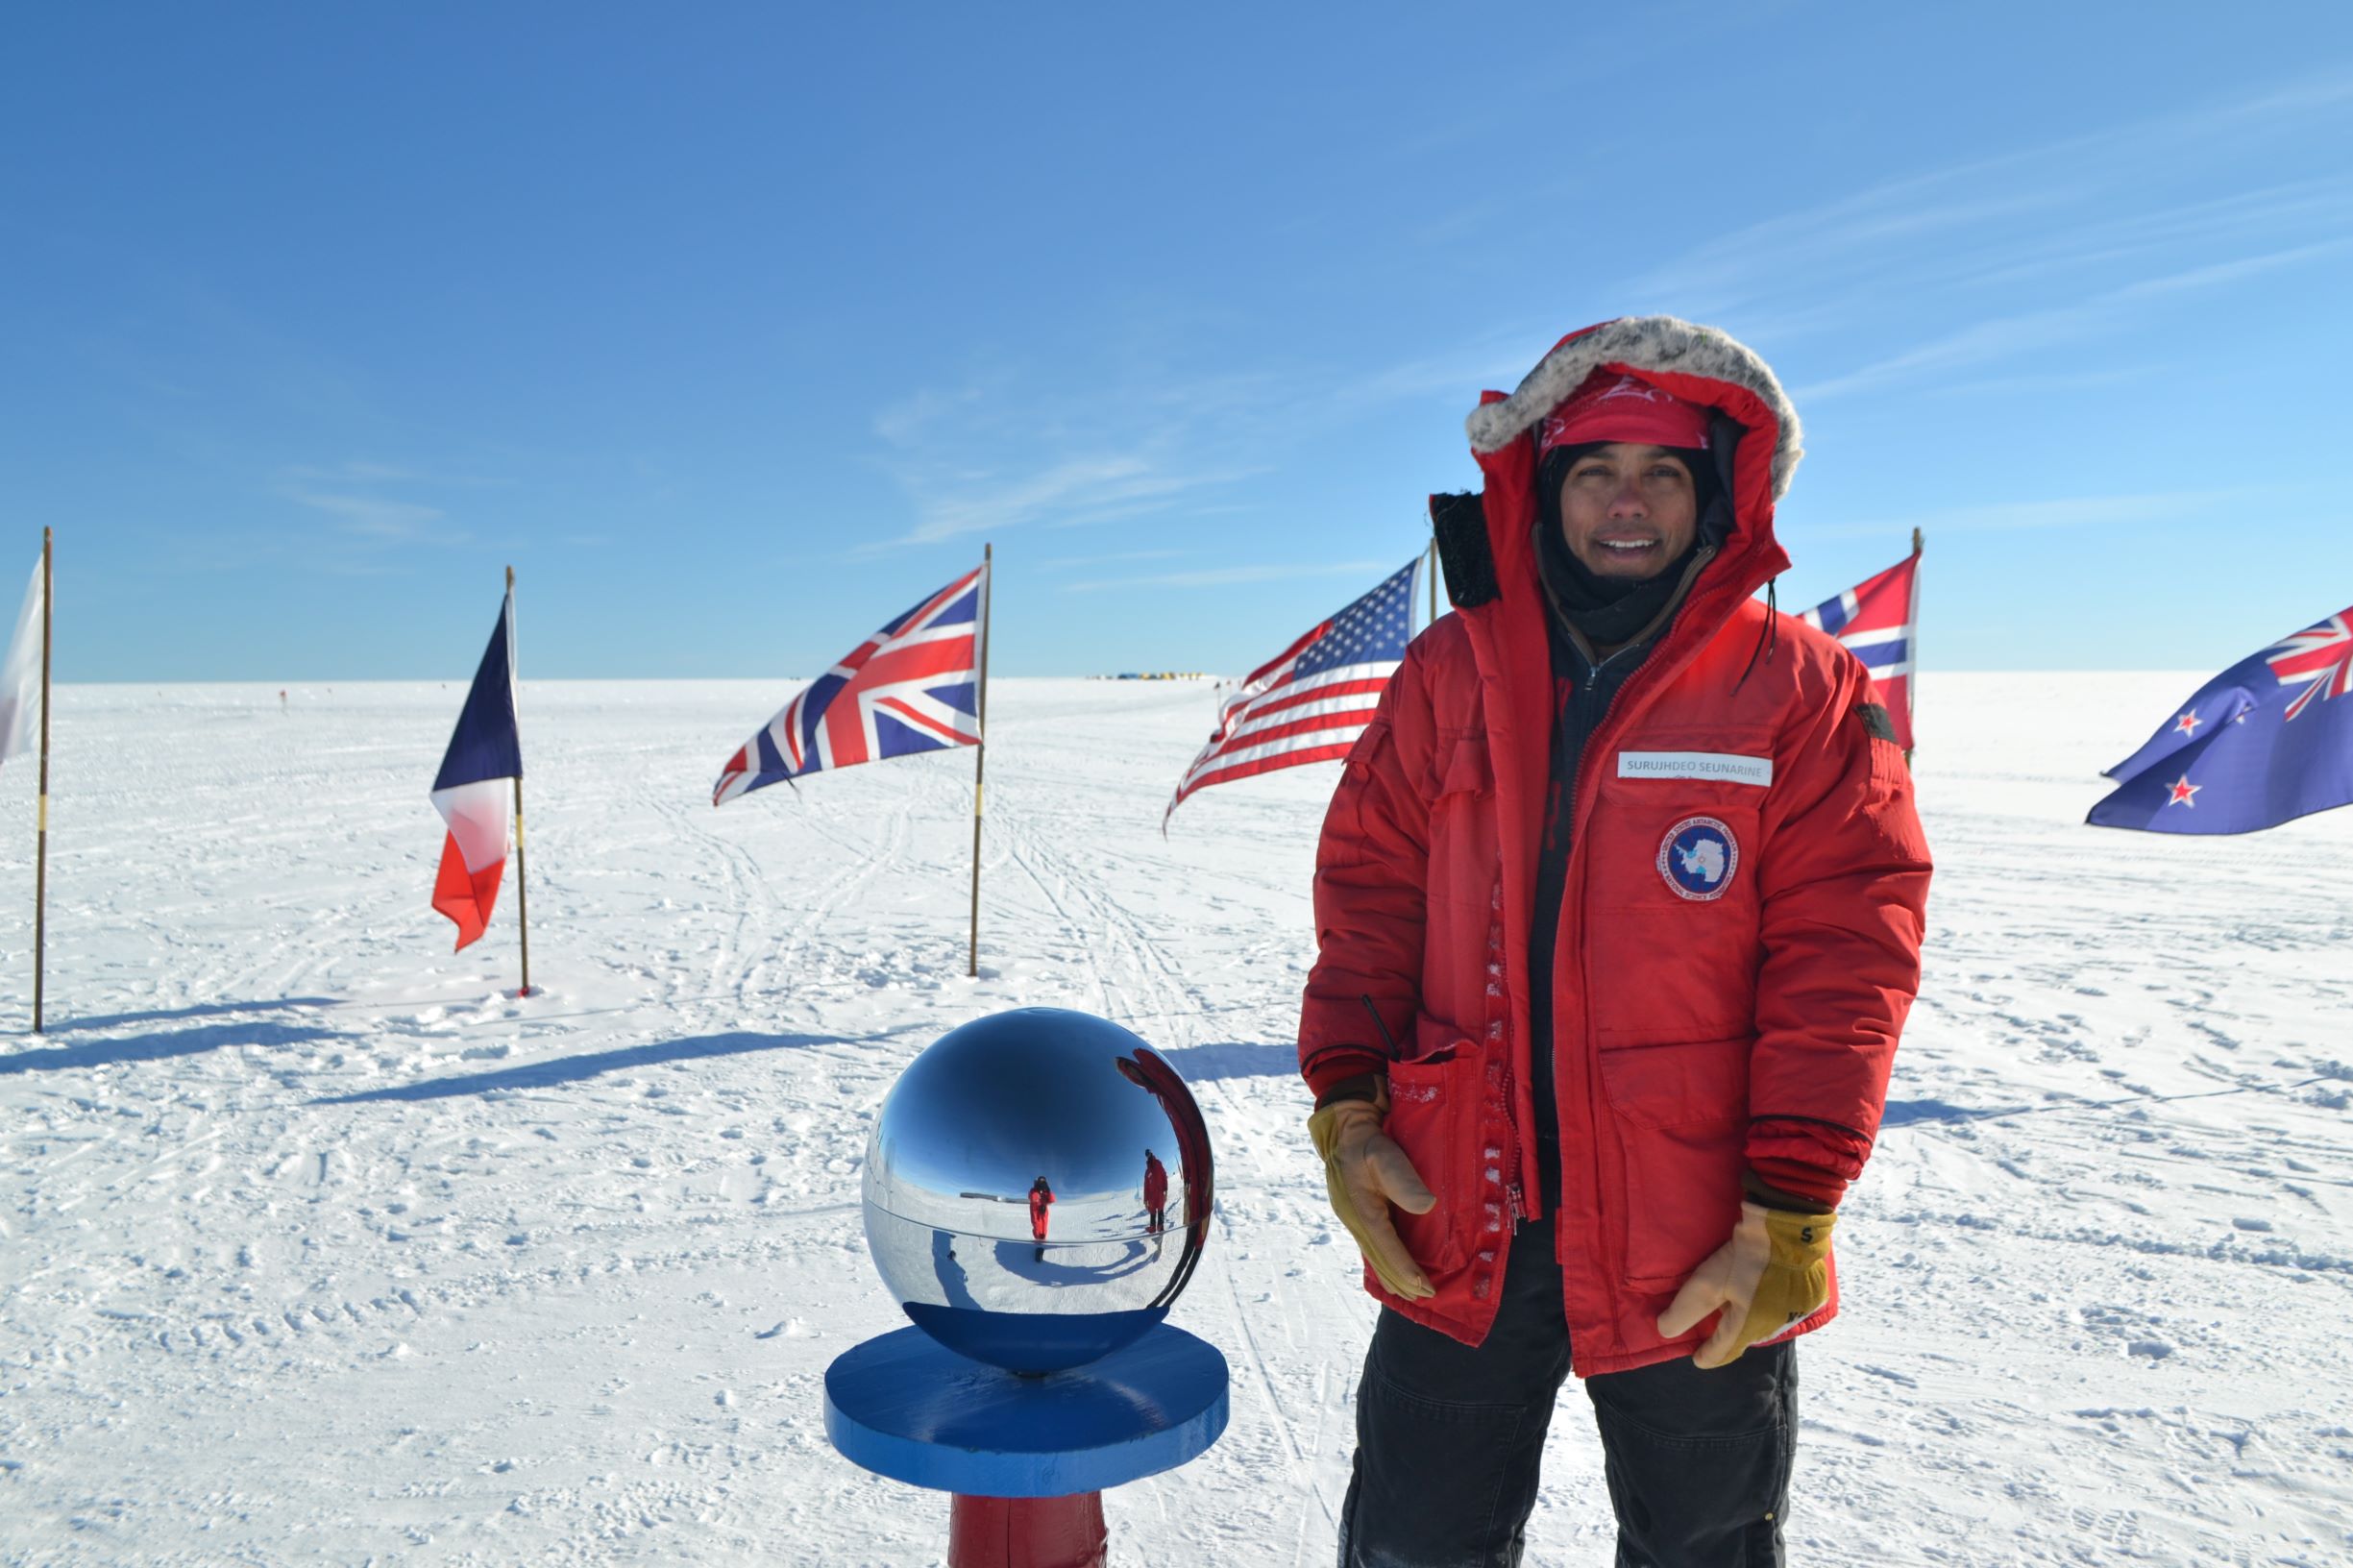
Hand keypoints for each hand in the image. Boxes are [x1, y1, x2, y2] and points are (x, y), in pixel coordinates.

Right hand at [1307, 1095, 1436, 1299]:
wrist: (1345, 1127)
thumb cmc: (1368, 1139)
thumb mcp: (1385, 1153)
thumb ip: (1403, 1179)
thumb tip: (1427, 1206)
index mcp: (1360, 1209)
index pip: (1385, 1247)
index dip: (1406, 1269)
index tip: (1425, 1287)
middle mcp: (1353, 1218)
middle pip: (1378, 1257)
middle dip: (1401, 1280)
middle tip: (1425, 1297)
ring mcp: (1352, 1216)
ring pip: (1373, 1254)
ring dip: (1391, 1275)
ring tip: (1410, 1292)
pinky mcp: (1355, 1211)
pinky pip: (1371, 1244)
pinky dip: (1383, 1261)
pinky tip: (1391, 1269)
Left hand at [1657, 1201, 1834, 1367]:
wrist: (1788, 1226)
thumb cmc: (1745, 1256)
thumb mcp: (1707, 1282)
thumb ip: (1685, 1310)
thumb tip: (1666, 1332)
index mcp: (1751, 1326)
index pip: (1725, 1349)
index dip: (1709, 1355)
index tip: (1697, 1359)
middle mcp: (1777, 1325)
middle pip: (1748, 1337)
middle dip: (1731, 1337)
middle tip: (1716, 1332)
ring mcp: (1798, 1312)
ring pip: (1768, 1325)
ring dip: (1752, 1322)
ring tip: (1739, 1315)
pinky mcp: (1812, 1296)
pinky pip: (1786, 1311)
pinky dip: (1771, 1308)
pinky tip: (1765, 1297)